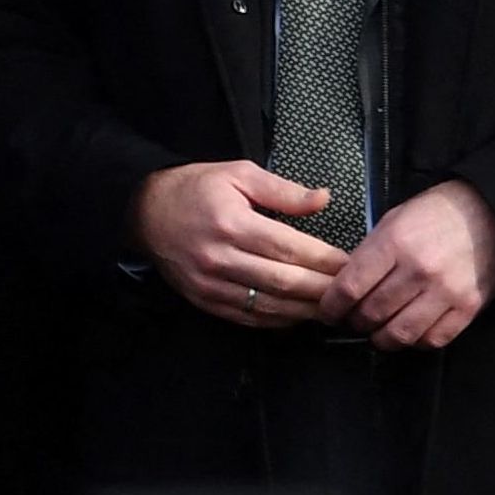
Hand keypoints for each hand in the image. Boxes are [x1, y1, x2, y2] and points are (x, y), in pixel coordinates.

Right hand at [140, 161, 348, 326]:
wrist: (144, 211)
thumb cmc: (194, 188)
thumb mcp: (238, 174)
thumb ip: (283, 190)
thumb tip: (323, 199)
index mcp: (232, 222)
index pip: (289, 248)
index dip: (324, 260)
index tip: (349, 263)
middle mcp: (221, 257)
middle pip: (284, 282)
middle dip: (323, 289)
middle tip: (351, 291)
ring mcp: (210, 283)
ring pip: (269, 305)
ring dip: (305, 310)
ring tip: (332, 307)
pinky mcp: (203, 300)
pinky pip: (247, 317)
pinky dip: (277, 320)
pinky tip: (298, 315)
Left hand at [319, 181, 494, 349]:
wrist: (490, 213)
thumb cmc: (436, 214)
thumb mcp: (394, 220)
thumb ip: (370, 253)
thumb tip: (346, 286)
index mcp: (395, 242)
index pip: (350, 287)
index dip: (332, 307)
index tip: (329, 313)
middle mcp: (419, 270)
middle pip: (372, 313)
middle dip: (355, 322)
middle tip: (353, 321)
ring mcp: (446, 292)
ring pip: (400, 333)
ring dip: (382, 338)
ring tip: (377, 332)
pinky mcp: (468, 308)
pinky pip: (432, 339)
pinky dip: (415, 341)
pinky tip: (408, 332)